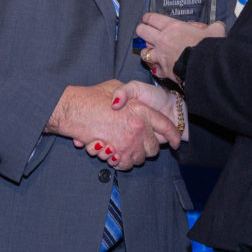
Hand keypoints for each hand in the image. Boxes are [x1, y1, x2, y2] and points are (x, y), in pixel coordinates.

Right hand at [46, 80, 175, 169]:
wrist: (74, 109)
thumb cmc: (93, 96)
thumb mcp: (115, 86)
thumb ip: (127, 93)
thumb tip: (131, 103)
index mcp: (142, 110)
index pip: (166, 125)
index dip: (173, 135)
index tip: (176, 141)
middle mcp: (139, 127)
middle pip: (154, 148)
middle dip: (149, 149)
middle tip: (139, 145)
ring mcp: (129, 142)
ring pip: (140, 158)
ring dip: (134, 157)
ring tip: (124, 150)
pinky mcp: (117, 153)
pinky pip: (126, 164)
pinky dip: (122, 163)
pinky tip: (115, 156)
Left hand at [136, 13, 225, 82]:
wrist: (206, 68)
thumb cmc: (209, 48)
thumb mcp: (215, 31)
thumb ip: (214, 27)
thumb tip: (218, 26)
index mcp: (173, 27)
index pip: (152, 18)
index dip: (147, 18)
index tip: (146, 18)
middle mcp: (163, 40)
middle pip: (142, 31)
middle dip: (142, 30)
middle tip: (144, 31)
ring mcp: (161, 56)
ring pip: (143, 51)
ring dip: (147, 51)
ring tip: (150, 51)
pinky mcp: (163, 70)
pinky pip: (154, 69)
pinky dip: (156, 68)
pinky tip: (160, 67)